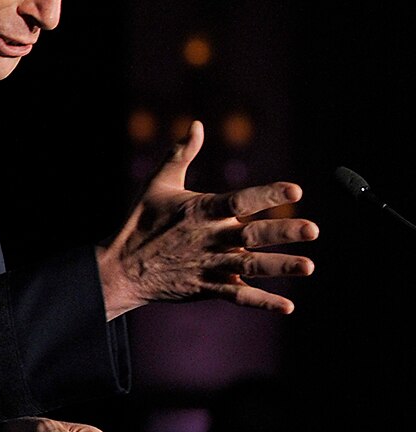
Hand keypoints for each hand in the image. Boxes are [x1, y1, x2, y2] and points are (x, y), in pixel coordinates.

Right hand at [96, 120, 316, 319]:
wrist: (120, 269)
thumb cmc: (141, 222)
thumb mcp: (158, 185)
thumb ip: (180, 155)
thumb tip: (196, 125)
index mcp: (200, 211)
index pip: (238, 201)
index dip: (267, 194)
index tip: (295, 190)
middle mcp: (208, 238)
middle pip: (251, 234)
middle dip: (282, 232)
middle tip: (312, 230)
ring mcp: (208, 265)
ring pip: (250, 266)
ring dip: (280, 267)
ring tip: (308, 266)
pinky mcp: (206, 288)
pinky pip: (237, 296)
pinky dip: (262, 302)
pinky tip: (287, 306)